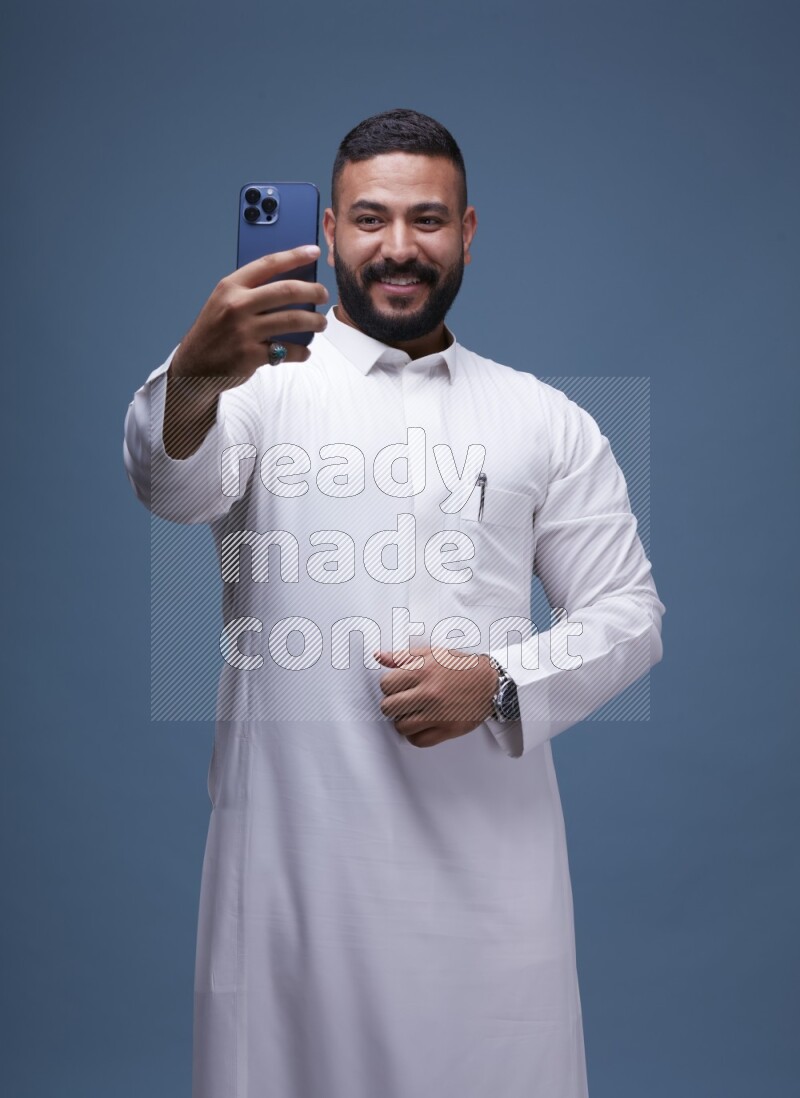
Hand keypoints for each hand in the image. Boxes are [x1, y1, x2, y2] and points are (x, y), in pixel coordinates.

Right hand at [169, 244, 328, 380]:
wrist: (195, 365)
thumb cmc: (215, 331)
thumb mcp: (224, 302)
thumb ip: (251, 291)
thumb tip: (292, 284)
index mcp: (230, 287)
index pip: (268, 264)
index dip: (294, 256)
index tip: (314, 251)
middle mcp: (237, 306)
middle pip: (287, 291)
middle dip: (313, 291)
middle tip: (323, 295)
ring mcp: (244, 331)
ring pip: (293, 320)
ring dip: (314, 321)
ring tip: (320, 323)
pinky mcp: (250, 356)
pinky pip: (287, 351)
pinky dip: (302, 352)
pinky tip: (305, 350)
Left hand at [375, 646, 498, 748]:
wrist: (491, 683)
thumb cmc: (463, 667)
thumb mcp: (433, 654)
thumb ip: (403, 657)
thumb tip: (380, 657)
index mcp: (423, 671)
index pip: (386, 685)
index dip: (390, 686)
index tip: (397, 687)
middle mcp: (429, 693)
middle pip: (389, 707)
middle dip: (393, 704)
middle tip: (404, 701)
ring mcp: (438, 713)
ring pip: (401, 727)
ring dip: (404, 721)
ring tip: (414, 713)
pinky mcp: (448, 729)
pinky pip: (419, 741)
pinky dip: (416, 736)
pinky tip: (422, 725)